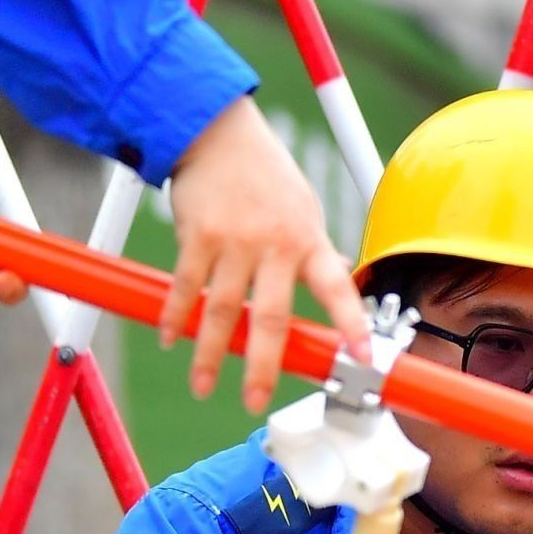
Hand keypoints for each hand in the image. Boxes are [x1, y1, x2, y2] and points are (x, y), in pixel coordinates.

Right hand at [161, 98, 368, 410]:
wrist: (218, 132)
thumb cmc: (265, 173)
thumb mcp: (304, 207)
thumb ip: (316, 249)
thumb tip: (339, 276)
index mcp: (308, 240)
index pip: (337, 289)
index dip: (351, 325)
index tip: (361, 359)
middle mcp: (275, 244)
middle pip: (271, 318)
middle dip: (262, 366)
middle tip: (253, 401)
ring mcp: (234, 242)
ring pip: (222, 311)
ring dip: (208, 353)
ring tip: (201, 385)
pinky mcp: (197, 237)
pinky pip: (186, 288)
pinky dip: (176, 317)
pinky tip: (171, 339)